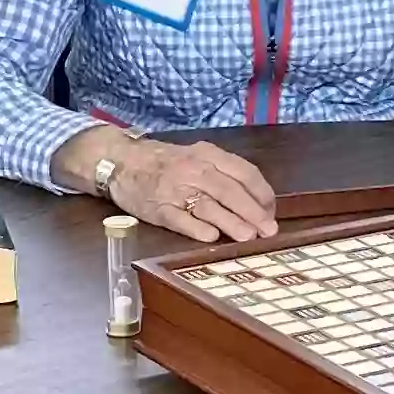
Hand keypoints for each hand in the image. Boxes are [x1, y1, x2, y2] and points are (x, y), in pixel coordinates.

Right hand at [69, 129, 280, 244]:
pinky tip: (212, 238)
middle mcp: (193, 170)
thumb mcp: (197, 156)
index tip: (271, 211)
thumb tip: (257, 201)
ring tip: (249, 237)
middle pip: (229, 191)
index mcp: (207, 155)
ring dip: (231, 223)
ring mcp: (175, 189)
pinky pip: (180, 220)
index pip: (244, 172)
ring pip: (208, 206)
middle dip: (253, 212)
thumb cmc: (166, 162)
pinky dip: (197, 229)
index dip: (261, 194)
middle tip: (268, 230)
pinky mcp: (158, 208)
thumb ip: (223, 173)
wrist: (122, 160)